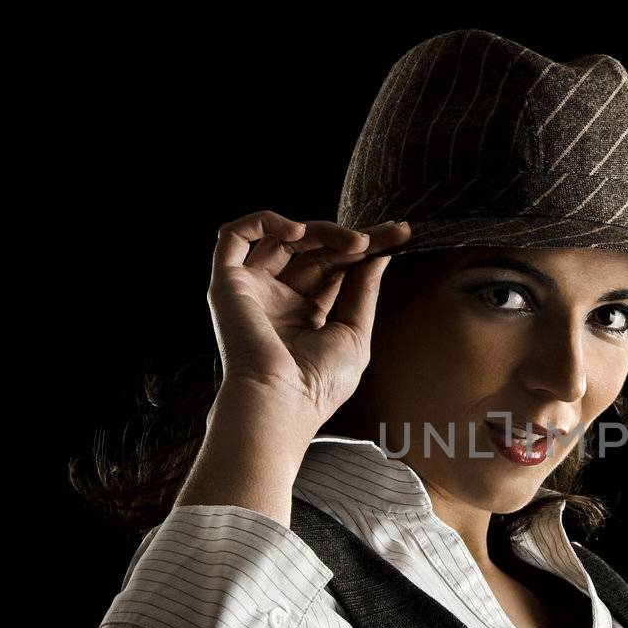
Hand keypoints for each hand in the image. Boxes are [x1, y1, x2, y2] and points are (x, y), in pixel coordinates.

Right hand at [207, 210, 411, 421]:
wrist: (281, 404)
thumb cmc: (318, 385)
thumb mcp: (354, 334)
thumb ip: (363, 292)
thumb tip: (378, 256)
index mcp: (305, 314)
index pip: (336, 267)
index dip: (365, 249)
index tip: (399, 236)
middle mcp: (277, 299)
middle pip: (315, 250)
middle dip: (353, 237)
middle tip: (387, 235)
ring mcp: (253, 290)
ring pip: (282, 238)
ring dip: (321, 230)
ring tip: (355, 242)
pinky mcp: (228, 284)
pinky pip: (234, 238)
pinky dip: (263, 223)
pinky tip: (296, 231)